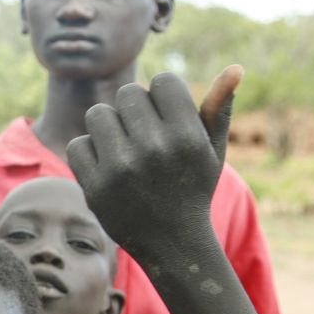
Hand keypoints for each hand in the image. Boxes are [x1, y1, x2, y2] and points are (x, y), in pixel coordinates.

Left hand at [67, 66, 241, 264]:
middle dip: (133, 109)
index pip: (163, 81)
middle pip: (127, 93)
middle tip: (142, 133)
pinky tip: (106, 167)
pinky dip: (89, 152)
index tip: (165, 116)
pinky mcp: (95, 187)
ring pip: (98, 114)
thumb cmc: (193, 189)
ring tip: (122, 146)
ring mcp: (121, 169)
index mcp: (187, 137)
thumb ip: (219, 110)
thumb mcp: (212, 152)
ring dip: (107, 126)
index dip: (161, 95)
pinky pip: (78, 144)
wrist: (172, 245)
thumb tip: (235, 68)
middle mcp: (154, 150)